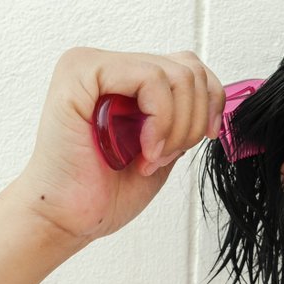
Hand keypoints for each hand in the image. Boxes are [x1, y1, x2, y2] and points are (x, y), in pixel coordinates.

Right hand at [12, 48, 224, 246]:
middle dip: (192, 122)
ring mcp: (91, 65)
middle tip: (164, 157)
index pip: (189, 66)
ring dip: (175, 127)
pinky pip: (149, 78)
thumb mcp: (163, 146)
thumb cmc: (105, 190)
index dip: (210, 102)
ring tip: (150, 158)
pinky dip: (160, 120)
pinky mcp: (80, 73)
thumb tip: (215, 97)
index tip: (204, 138)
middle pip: (188, 68)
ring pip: (175, 74)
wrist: (68, 218)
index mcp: (127, 78)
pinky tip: (143, 151)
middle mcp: (109, 65)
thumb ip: (182, 116)